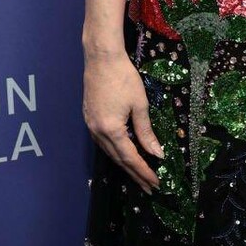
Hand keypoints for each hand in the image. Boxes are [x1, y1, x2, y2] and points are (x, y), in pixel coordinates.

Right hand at [83, 49, 164, 191]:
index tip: (155, 183)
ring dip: (124, 165)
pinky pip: (103, 142)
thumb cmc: (123, 77)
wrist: (101, 58)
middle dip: (135, 174)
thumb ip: (146, 132)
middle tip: (149, 187)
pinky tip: (123, 154)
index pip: (130, 158)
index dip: (144, 172)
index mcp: (111, 130)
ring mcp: (91, 126)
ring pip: (109, 152)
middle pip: (118, 159)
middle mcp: (97, 131)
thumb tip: (157, 153)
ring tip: (138, 175)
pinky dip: (115, 152)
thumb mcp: (139, 105)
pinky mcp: (89, 118)